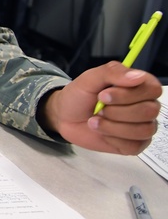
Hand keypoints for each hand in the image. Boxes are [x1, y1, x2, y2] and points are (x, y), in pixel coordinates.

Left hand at [40, 61, 161, 154]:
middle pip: (149, 111)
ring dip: (113, 126)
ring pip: (143, 130)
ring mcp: (142, 126)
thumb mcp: (89, 78)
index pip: (153, 89)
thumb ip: (112, 72)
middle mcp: (146, 106)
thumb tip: (138, 76)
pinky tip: (101, 132)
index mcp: (139, 86)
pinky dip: (113, 139)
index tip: (103, 95)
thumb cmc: (80, 95)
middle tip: (98, 109)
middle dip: (117, 111)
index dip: (129, 94)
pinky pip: (134, 146)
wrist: (65, 116)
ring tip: (95, 120)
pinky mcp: (134, 144)